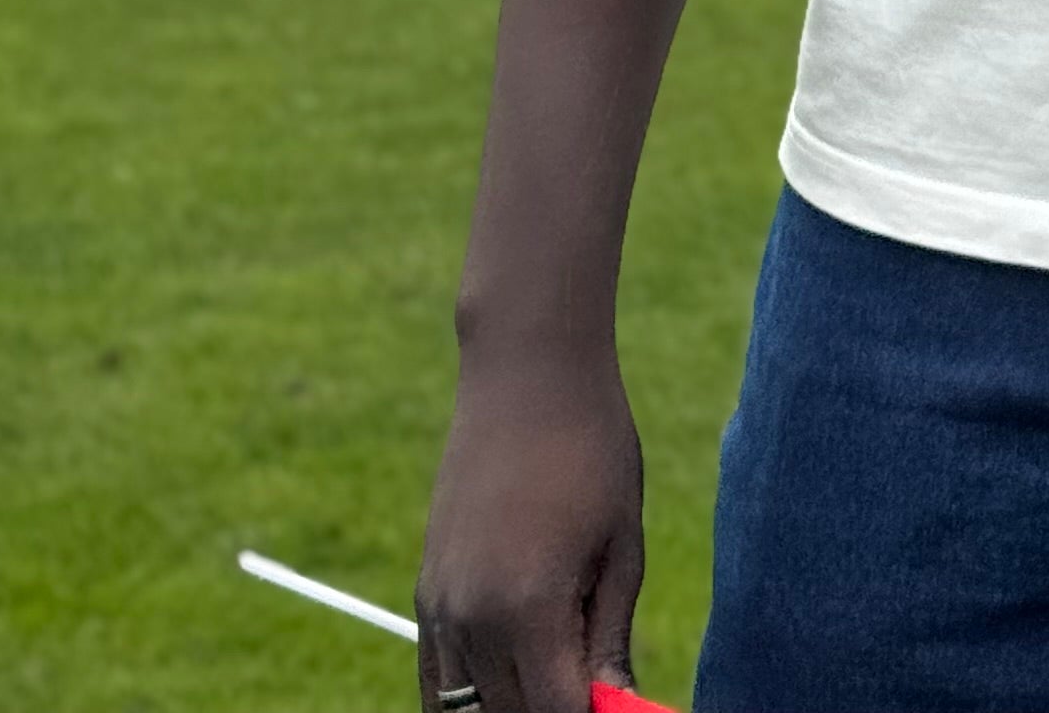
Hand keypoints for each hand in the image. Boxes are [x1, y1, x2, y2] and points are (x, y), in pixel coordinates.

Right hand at [418, 341, 644, 712]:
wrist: (526, 370)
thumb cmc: (591, 447)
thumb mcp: (621, 545)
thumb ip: (611, 639)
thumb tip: (618, 706)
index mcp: (528, 608)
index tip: (621, 703)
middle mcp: (472, 619)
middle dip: (556, 708)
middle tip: (595, 681)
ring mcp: (440, 607)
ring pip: (469, 708)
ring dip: (513, 705)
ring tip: (559, 669)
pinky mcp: (426, 591)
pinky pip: (437, 680)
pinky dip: (471, 694)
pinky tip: (514, 675)